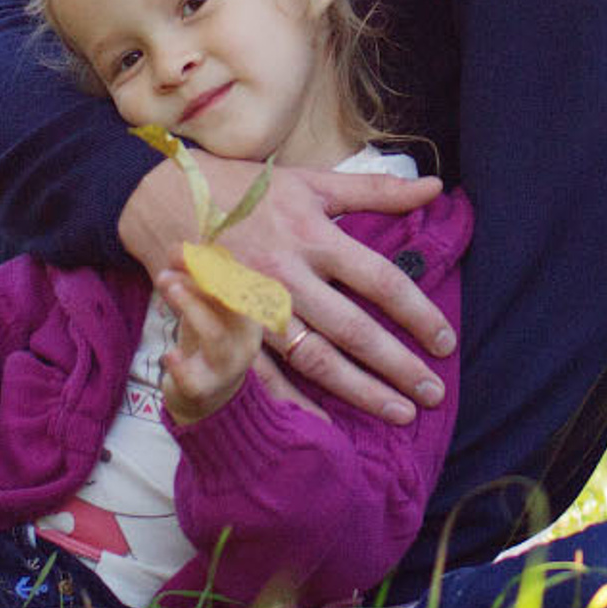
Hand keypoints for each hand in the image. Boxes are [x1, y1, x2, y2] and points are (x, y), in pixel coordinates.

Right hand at [119, 156, 449, 425]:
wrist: (161, 197)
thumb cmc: (244, 189)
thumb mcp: (311, 181)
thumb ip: (375, 191)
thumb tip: (434, 186)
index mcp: (314, 236)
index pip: (381, 281)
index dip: (418, 314)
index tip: (445, 342)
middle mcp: (288, 275)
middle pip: (354, 329)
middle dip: (398, 365)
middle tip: (433, 393)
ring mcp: (255, 308)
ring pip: (315, 358)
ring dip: (359, 390)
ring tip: (398, 413)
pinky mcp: (225, 328)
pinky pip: (263, 375)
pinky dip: (293, 404)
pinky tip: (325, 426)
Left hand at [152, 258, 278, 425]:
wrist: (209, 400)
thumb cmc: (207, 344)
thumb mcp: (202, 309)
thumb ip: (191, 282)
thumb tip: (176, 249)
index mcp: (249, 315)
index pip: (237, 283)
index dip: (209, 264)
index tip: (178, 251)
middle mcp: (245, 339)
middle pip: (229, 305)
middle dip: (197, 284)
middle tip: (166, 274)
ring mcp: (227, 367)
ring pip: (216, 336)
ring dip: (192, 310)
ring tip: (168, 293)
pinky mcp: (205, 389)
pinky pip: (195, 378)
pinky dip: (180, 365)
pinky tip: (169, 355)